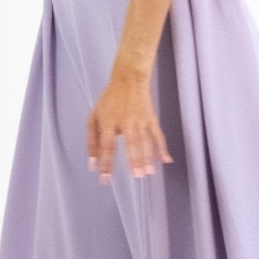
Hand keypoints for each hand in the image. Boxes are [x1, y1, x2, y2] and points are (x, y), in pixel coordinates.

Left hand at [87, 68, 172, 183]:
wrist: (128, 79)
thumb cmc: (109, 100)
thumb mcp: (94, 118)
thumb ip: (92, 141)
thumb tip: (92, 164)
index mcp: (109, 122)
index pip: (107, 146)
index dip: (106, 163)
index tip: (105, 179)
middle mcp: (125, 121)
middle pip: (130, 144)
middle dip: (133, 161)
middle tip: (136, 177)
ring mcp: (140, 120)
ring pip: (145, 141)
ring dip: (147, 158)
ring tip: (148, 173)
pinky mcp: (151, 118)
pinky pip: (158, 135)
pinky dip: (162, 148)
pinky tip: (166, 160)